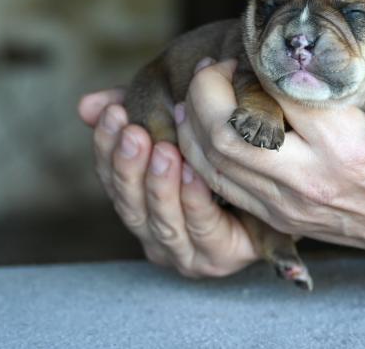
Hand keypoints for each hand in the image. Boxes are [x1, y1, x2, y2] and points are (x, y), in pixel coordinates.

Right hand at [78, 85, 257, 277]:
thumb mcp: (179, 128)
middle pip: (129, 202)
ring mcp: (184, 252)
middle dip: (129, 166)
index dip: (107, 145)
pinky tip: (197, 175)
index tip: (114, 113)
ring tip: (165, 151)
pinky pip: (202, 230)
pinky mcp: (217, 258)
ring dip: (160, 185)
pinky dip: (195, 202)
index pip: (110, 176)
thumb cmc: (223, 158)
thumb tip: (86, 106)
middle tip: (135, 132)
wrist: (279, 191)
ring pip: (162, 221)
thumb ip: (137, 114)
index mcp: (138, 202)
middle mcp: (154, 232)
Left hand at [175, 18, 364, 276]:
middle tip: (211, 67)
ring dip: (194, 124)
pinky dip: (204, 159)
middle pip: (227, 134)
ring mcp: (295, 206)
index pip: (277, 90)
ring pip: (215, 166)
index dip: (252, 57)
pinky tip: (207, 132)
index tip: (250, 39)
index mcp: (348, 143)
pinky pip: (226, 191)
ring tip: (201, 93)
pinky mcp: (288, 222)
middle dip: (203, 92)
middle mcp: (313, 179)